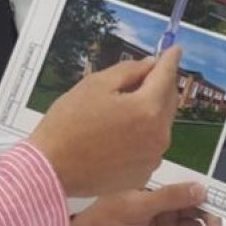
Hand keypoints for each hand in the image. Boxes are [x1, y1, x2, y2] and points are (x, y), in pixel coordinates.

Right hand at [30, 47, 181, 196]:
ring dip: (148, 112)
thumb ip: (128, 70)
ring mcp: (151, 158)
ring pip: (159, 125)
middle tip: (142, 77)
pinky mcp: (142, 174)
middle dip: (159, 86)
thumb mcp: (95, 85)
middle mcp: (157, 136)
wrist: (52, 168)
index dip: (170, 60)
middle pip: (168, 101)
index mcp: (147, 110)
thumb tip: (149, 66)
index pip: (166, 76)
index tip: (174, 52)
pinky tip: (117, 135)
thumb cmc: (67, 127)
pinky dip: (141, 136)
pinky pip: (149, 146)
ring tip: (117, 113)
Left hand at [55, 182, 222, 225]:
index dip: (203, 195)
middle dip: (209, 214)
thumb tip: (199, 189)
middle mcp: (161, 199)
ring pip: (195, 219)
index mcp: (153, 186)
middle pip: (194, 202)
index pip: (185, 186)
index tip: (214, 206)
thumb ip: (168, 198)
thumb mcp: (135, 208)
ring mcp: (163, 218)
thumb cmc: (101, 224)